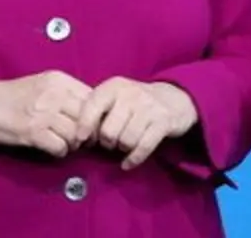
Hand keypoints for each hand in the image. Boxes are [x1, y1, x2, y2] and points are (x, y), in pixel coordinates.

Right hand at [0, 70, 91, 157]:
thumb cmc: (13, 96)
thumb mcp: (43, 84)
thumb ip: (66, 93)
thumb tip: (93, 111)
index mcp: (59, 80)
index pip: (93, 97)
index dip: (96, 114)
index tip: (91, 124)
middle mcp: (54, 94)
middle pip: (88, 117)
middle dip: (89, 132)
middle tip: (82, 139)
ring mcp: (43, 113)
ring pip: (76, 134)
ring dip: (73, 144)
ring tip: (65, 143)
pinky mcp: (33, 132)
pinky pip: (60, 147)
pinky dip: (59, 152)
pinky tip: (52, 148)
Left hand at [74, 77, 198, 169]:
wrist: (172, 99)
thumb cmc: (134, 103)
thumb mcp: (115, 98)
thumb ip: (96, 111)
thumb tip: (78, 138)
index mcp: (114, 86)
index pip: (92, 106)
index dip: (83, 126)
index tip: (80, 140)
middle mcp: (131, 94)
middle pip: (109, 131)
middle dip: (107, 142)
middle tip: (111, 142)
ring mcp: (149, 107)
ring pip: (126, 141)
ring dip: (122, 149)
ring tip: (124, 144)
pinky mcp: (163, 122)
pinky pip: (143, 147)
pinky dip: (133, 159)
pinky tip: (128, 163)